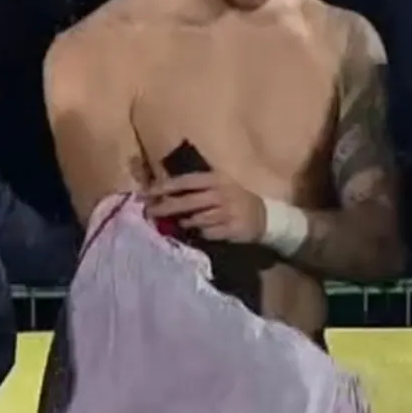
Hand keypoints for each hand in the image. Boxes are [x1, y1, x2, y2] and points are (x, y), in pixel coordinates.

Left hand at [145, 172, 265, 243]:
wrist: (264, 216)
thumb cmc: (234, 197)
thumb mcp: (219, 183)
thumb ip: (196, 185)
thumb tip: (163, 188)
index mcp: (216, 179)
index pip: (186, 181)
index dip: (166, 186)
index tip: (148, 192)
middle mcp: (221, 194)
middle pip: (188, 201)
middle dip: (166, 207)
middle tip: (150, 212)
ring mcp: (227, 213)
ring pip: (196, 220)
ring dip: (184, 222)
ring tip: (177, 223)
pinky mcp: (231, 229)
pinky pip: (208, 233)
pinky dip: (201, 233)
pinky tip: (199, 232)